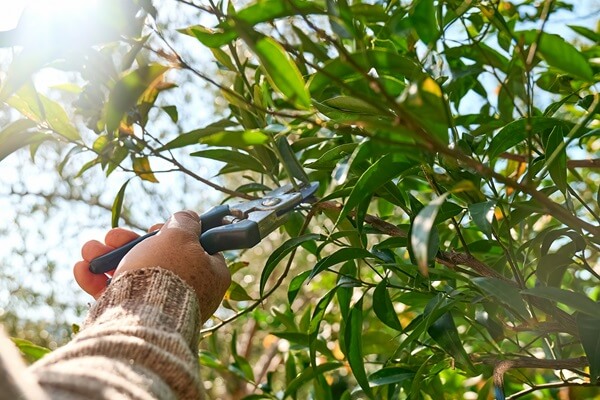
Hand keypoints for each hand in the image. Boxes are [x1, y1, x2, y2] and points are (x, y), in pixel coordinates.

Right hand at [74, 211, 230, 320]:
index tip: (155, 227)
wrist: (142, 321)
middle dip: (128, 243)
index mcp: (211, 274)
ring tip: (89, 250)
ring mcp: (161, 306)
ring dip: (106, 258)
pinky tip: (82, 268)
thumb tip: (190, 216)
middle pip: (157, 258)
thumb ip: (186, 222)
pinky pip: (117, 295)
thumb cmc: (167, 272)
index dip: (174, 233)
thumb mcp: (181, 236)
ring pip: (132, 273)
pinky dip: (98, 281)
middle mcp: (190, 291)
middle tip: (113, 236)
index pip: (196, 247)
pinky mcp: (135, 320)